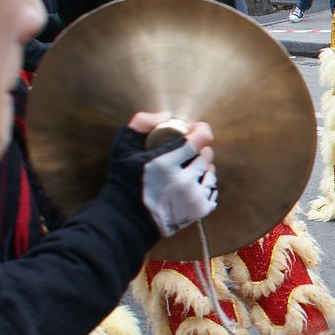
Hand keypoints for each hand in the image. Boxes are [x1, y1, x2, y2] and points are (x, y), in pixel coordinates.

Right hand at [112, 112, 217, 237]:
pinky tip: (190, 185)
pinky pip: (212, 188)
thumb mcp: (123, 147)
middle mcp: (182, 181)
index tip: (193, 130)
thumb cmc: (125, 179)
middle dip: (198, 149)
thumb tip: (168, 116)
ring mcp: (193, 197)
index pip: (201, 138)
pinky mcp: (200, 210)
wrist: (128, 219)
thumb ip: (141, 123)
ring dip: (202, 167)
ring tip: (186, 170)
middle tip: (185, 153)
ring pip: (211, 171)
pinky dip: (203, 185)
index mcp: (164, 163)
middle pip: (207, 154)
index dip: (200, 130)